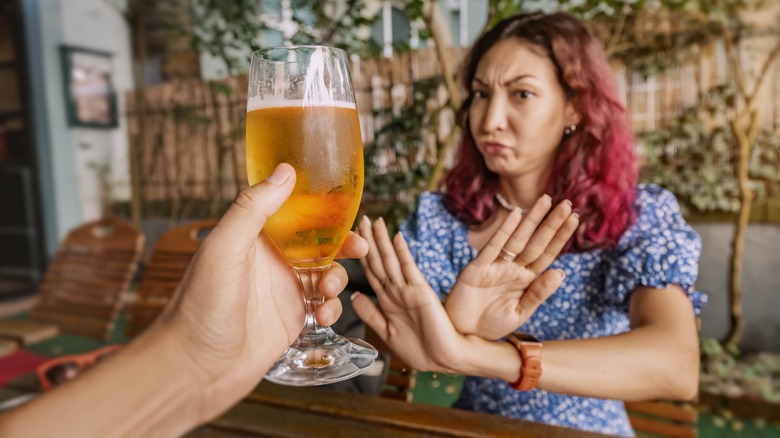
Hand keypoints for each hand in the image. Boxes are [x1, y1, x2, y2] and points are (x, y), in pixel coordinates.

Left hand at [154, 163, 367, 420]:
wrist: (193, 370)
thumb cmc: (199, 308)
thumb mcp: (225, 249)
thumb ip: (253, 209)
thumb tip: (285, 170)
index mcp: (253, 237)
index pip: (295, 211)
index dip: (322, 208)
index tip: (346, 207)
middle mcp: (270, 261)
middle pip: (317, 242)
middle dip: (342, 244)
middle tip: (360, 248)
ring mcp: (281, 291)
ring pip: (325, 274)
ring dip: (336, 278)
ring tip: (328, 291)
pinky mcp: (290, 320)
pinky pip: (322, 305)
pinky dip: (330, 308)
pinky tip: (322, 316)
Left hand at [351, 216, 466, 372]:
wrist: (444, 360)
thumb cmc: (419, 350)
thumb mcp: (387, 332)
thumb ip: (371, 314)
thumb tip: (353, 295)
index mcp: (387, 300)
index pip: (371, 272)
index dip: (361, 255)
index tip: (352, 236)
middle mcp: (397, 291)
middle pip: (379, 261)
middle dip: (369, 240)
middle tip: (362, 218)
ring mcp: (409, 290)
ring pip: (391, 260)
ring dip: (382, 241)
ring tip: (375, 221)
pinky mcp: (422, 292)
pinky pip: (409, 269)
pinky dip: (403, 253)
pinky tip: (397, 237)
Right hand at [445, 195, 578, 339]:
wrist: (463, 335)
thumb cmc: (490, 325)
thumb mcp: (519, 313)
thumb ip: (538, 293)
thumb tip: (561, 272)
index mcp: (526, 280)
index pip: (547, 254)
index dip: (560, 236)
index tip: (574, 218)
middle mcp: (513, 268)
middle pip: (536, 242)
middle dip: (551, 223)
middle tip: (567, 202)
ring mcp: (495, 266)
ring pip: (517, 239)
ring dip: (532, 220)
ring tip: (546, 200)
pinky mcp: (477, 268)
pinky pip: (493, 247)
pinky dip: (504, 231)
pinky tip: (515, 215)